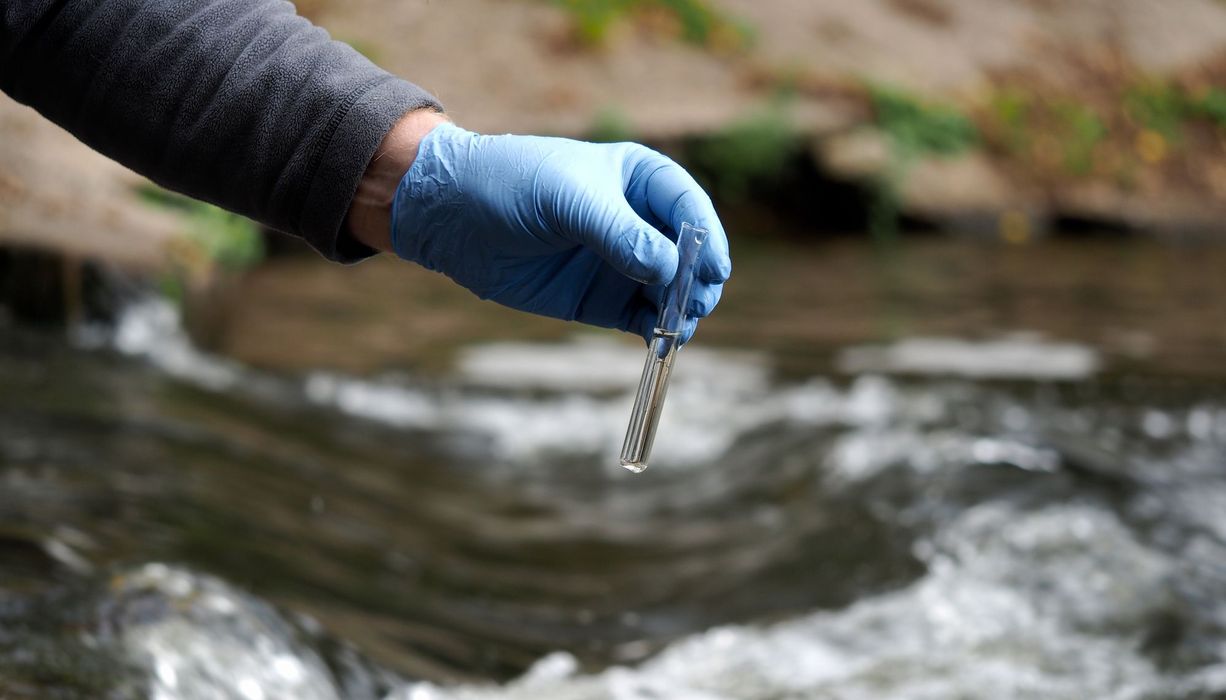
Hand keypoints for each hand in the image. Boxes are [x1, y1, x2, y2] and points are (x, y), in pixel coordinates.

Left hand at [385, 121, 730, 341]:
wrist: (451, 216)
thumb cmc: (510, 184)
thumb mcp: (567, 199)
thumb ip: (619, 233)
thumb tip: (670, 269)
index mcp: (639, 179)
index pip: (688, 206)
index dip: (706, 238)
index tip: (713, 269)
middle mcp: (638, 221)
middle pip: (689, 254)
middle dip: (698, 280)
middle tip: (695, 304)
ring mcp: (622, 263)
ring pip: (671, 291)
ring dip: (681, 310)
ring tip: (676, 327)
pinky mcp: (601, 299)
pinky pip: (642, 318)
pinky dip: (656, 331)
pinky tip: (659, 341)